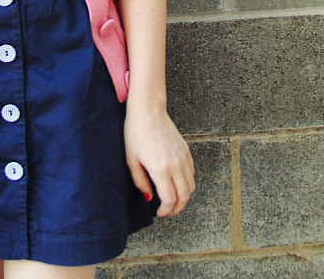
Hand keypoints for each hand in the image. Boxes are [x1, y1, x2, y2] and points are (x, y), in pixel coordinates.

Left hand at [124, 101, 194, 217]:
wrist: (148, 110)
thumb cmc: (136, 132)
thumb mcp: (132, 159)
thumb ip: (140, 181)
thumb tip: (148, 197)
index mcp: (160, 169)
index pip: (170, 199)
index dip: (166, 211)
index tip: (159, 213)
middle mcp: (175, 165)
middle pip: (184, 196)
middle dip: (176, 209)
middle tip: (167, 211)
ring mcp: (183, 157)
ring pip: (191, 186)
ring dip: (183, 197)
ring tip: (172, 199)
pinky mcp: (186, 150)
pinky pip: (192, 173)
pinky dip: (187, 183)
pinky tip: (176, 182)